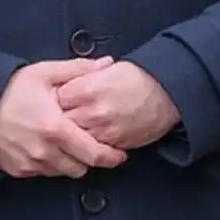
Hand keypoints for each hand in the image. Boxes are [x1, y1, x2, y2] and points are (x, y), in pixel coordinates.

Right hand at [0, 59, 129, 179]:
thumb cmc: (8, 89)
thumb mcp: (43, 73)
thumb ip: (78, 70)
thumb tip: (106, 63)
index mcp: (56, 129)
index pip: (94, 154)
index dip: (111, 157)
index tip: (119, 154)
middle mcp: (45, 152)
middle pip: (82, 168)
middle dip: (92, 160)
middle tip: (95, 148)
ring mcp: (30, 164)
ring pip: (63, 173)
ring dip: (71, 163)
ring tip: (70, 146)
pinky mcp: (18, 170)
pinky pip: (43, 173)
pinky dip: (51, 164)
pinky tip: (48, 148)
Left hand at [55, 61, 179, 151]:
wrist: (165, 94)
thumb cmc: (136, 78)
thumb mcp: (105, 69)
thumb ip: (80, 76)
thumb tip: (61, 80)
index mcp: (86, 89)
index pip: (55, 99)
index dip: (53, 99)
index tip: (54, 100)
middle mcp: (91, 112)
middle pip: (60, 122)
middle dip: (58, 120)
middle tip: (57, 119)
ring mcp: (102, 131)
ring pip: (73, 140)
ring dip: (70, 137)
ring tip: (70, 131)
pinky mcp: (113, 145)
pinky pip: (91, 150)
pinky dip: (87, 146)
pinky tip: (86, 140)